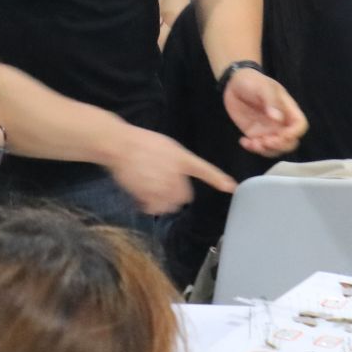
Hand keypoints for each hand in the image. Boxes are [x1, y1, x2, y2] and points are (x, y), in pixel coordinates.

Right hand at [102, 124, 235, 213]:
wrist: (120, 145)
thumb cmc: (143, 143)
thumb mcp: (168, 147)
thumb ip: (178, 163)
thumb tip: (179, 181)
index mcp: (181, 159)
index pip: (204, 170)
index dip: (218, 179)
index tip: (231, 187)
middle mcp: (174, 174)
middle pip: (184, 197)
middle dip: (175, 194)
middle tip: (162, 184)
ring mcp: (161, 186)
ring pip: (169, 205)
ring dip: (163, 202)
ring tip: (152, 190)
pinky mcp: (147, 195)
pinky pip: (154, 209)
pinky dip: (150, 206)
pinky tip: (143, 195)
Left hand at [223, 67, 307, 156]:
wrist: (233, 83)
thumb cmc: (252, 81)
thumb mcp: (263, 87)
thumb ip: (271, 101)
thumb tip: (278, 119)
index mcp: (288, 110)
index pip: (300, 126)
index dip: (294, 134)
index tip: (281, 135)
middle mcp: (281, 123)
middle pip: (290, 142)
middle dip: (279, 146)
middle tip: (264, 141)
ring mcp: (268, 130)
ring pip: (275, 149)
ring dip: (265, 151)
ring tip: (252, 143)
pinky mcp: (255, 134)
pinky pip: (259, 148)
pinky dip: (253, 149)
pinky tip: (243, 141)